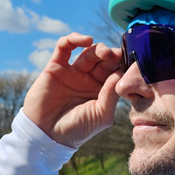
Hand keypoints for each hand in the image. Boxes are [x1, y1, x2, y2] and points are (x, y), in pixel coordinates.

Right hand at [23, 32, 122, 148]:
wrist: (46, 135)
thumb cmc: (76, 129)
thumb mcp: (101, 115)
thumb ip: (111, 95)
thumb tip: (119, 73)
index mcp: (102, 91)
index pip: (115, 71)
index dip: (122, 64)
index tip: (129, 62)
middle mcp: (88, 80)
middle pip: (103, 60)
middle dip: (111, 54)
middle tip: (114, 55)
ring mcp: (72, 72)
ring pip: (88, 52)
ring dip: (97, 48)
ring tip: (103, 52)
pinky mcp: (55, 67)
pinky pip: (64, 47)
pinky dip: (74, 39)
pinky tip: (84, 41)